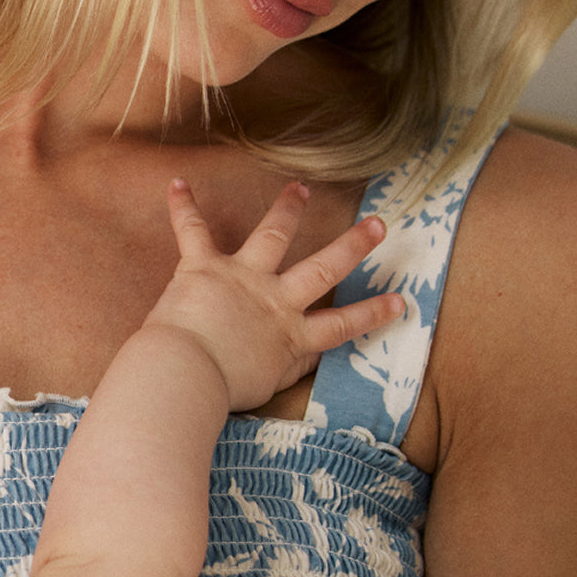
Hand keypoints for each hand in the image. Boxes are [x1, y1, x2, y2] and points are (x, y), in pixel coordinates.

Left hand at [149, 179, 401, 410]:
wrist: (188, 374)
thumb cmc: (223, 392)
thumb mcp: (269, 387)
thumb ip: (291, 367)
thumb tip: (309, 357)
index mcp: (291, 336)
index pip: (340, 326)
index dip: (371, 314)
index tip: (399, 301)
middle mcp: (275, 300)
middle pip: (323, 269)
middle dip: (352, 246)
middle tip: (377, 224)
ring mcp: (242, 278)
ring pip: (272, 236)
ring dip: (287, 210)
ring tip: (299, 189)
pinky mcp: (204, 266)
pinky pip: (193, 230)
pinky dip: (184, 206)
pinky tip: (177, 184)